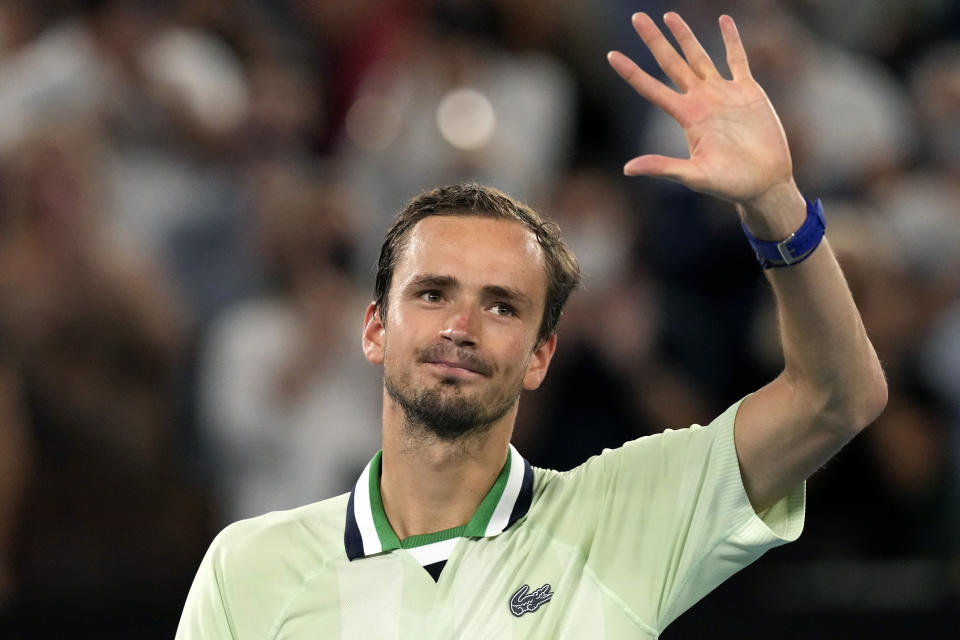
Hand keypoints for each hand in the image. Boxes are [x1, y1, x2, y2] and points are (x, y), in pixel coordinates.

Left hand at [608, 12, 795, 208]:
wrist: (764, 183)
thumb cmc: (729, 185)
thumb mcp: (694, 176)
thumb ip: (663, 168)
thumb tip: (627, 169)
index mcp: (686, 117)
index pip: (651, 89)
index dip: (632, 72)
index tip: (611, 55)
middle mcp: (700, 101)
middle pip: (671, 63)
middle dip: (654, 41)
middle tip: (637, 17)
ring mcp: (723, 93)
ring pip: (699, 56)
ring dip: (685, 36)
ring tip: (669, 15)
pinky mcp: (748, 91)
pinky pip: (738, 60)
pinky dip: (732, 40)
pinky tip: (724, 20)